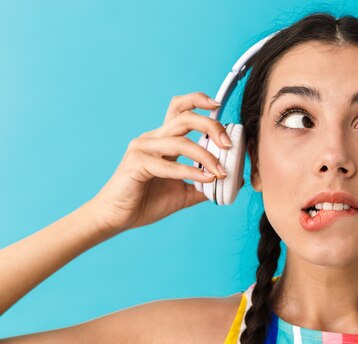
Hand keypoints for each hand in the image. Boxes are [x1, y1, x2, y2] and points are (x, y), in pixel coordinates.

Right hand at [89, 92, 233, 232]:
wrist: (117, 218)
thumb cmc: (146, 202)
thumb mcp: (183, 193)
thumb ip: (204, 184)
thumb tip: (230, 182)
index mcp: (163, 139)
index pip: (180, 109)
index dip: (198, 101)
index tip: (218, 106)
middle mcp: (153, 138)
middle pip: (185, 118)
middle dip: (211, 126)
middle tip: (228, 144)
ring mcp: (142, 148)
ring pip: (180, 141)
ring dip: (205, 156)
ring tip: (221, 172)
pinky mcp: (136, 164)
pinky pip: (169, 165)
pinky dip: (190, 171)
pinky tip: (206, 179)